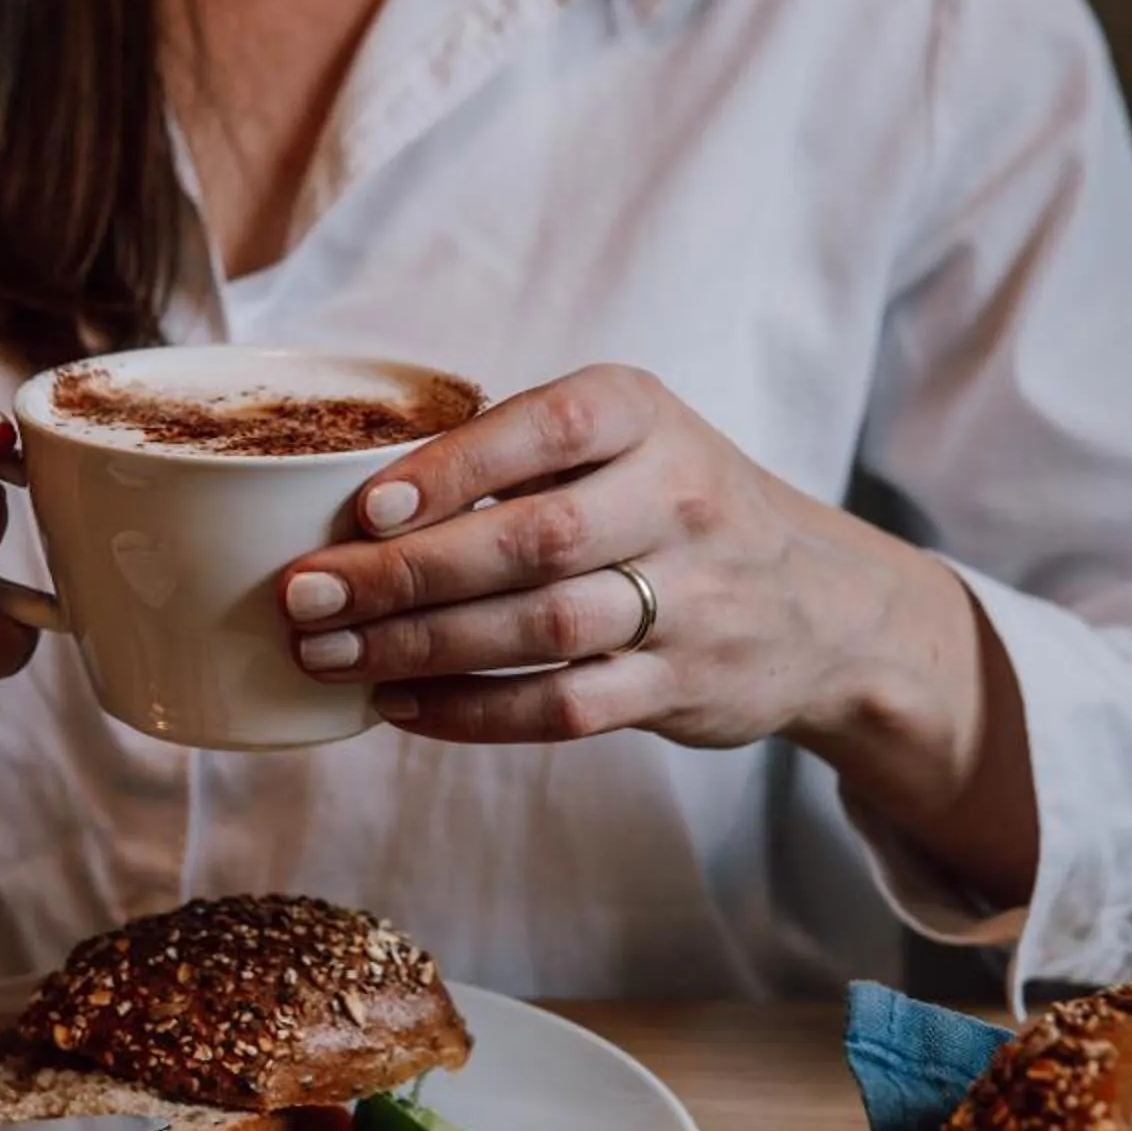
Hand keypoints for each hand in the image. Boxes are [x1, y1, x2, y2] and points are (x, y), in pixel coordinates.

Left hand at [276, 364, 1037, 897]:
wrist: (823, 607)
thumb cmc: (676, 506)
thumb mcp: (628, 439)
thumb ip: (519, 452)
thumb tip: (355, 498)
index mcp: (648, 418)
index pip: (551, 428)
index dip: (456, 467)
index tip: (368, 505)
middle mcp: (677, 501)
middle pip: (532, 542)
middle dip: (406, 573)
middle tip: (307, 593)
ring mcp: (689, 602)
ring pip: (541, 631)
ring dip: (422, 647)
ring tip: (331, 653)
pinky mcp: (680, 689)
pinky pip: (564, 709)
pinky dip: (472, 712)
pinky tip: (401, 705)